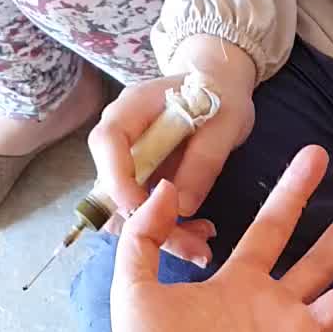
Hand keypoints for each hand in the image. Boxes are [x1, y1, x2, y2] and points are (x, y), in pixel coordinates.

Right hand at [88, 36, 256, 244]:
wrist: (220, 85)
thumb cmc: (220, 93)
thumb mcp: (225, 122)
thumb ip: (204, 160)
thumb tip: (182, 206)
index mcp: (131, 109)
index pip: (107, 143)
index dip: (118, 180)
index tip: (142, 210)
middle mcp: (121, 138)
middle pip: (113, 187)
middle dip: (145, 222)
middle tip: (191, 245)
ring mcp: (129, 161)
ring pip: (128, 208)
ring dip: (160, 233)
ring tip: (201, 246)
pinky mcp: (144, 181)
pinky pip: (144, 212)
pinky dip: (169, 229)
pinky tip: (199, 235)